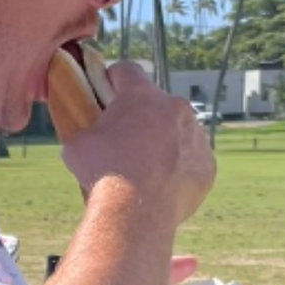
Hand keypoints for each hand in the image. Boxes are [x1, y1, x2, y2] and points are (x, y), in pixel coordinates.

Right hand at [60, 61, 215, 228]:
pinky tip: (160, 183)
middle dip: (141, 116)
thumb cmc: (102, 173)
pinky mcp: (207, 165)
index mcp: (142, 95)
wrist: (134, 214)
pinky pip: (191, 158)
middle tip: (123, 139)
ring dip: (162, 140)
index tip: (105, 93)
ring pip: (178, 130)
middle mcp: (175, 108)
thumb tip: (87, 130)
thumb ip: (87, 127)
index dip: (113, 80)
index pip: (127, 70)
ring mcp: (196, 136)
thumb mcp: (77, 143)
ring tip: (143, 167)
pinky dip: (178, 166)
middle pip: (156, 103)